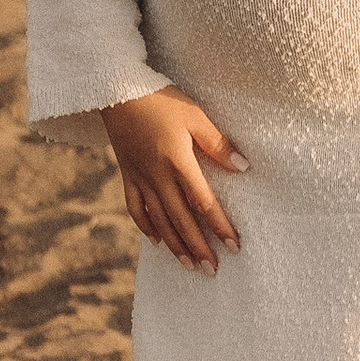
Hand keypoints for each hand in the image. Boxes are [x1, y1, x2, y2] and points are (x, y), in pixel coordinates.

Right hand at [102, 88, 245, 274]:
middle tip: (212, 270)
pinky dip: (146, 227)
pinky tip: (157, 241)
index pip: (203, 202)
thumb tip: (243, 167)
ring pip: (159, 220)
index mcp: (177, 161)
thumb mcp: (194, 115)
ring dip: (175, 245)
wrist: (116, 90)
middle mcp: (157, 176)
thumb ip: (218, 143)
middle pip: (181, 219)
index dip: (219, 225)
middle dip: (198, 246)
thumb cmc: (161, 99)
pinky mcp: (127, 175)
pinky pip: (135, 208)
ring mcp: (139, 178)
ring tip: (189, 264)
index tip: (234, 245)